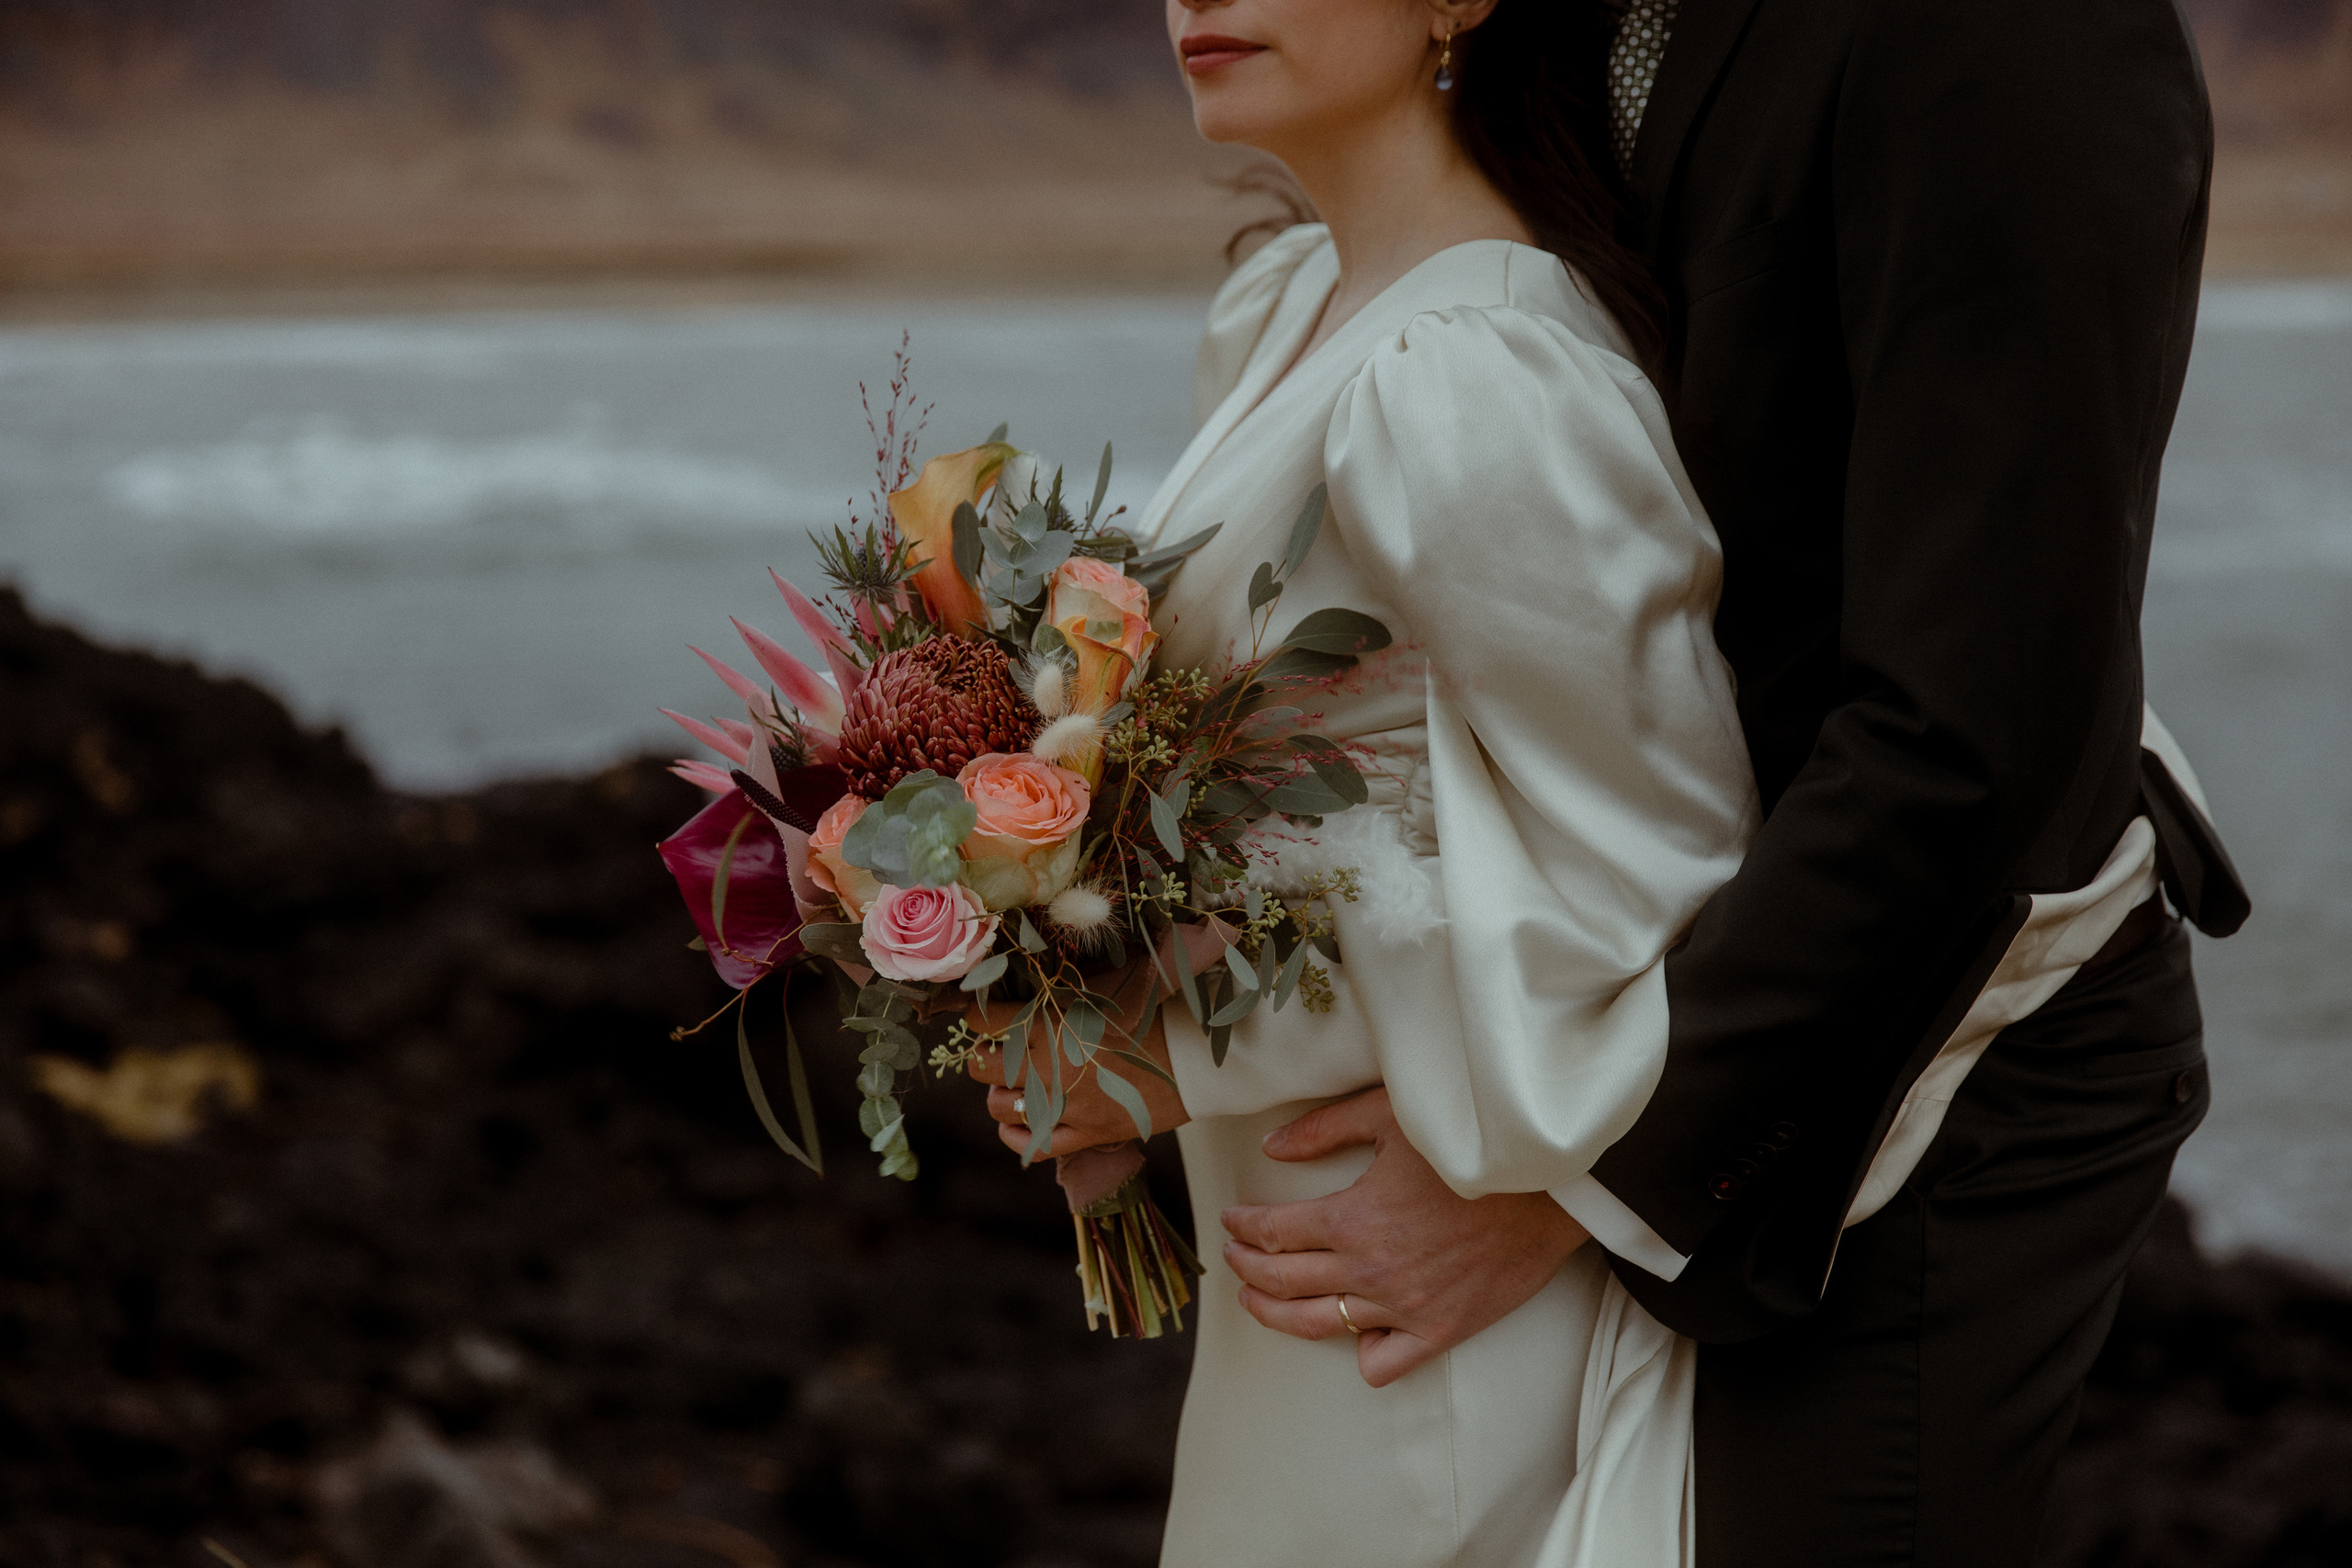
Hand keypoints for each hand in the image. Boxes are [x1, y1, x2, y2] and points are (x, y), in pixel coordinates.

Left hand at [964, 965, 1189, 1158]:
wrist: (1194, 1057)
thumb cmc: (1151, 1011)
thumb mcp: (1104, 986)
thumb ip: (1061, 984)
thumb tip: (1024, 971)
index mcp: (1052, 1023)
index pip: (984, 1021)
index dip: (975, 1016)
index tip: (981, 1016)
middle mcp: (1050, 1066)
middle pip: (981, 1067)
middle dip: (983, 1057)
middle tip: (999, 1050)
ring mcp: (1065, 1105)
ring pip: (999, 1108)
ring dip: (1000, 1095)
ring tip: (1013, 1085)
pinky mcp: (1084, 1135)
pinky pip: (1030, 1146)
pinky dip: (1017, 1136)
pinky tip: (1021, 1122)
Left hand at [1221, 1086, 1589, 1387]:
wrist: (1551, 1186)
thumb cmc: (1471, 1141)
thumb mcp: (1391, 1115)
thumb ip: (1324, 1129)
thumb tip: (1271, 1146)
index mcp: (1351, 1218)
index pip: (1273, 1232)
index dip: (1243, 1226)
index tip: (1232, 1219)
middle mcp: (1369, 1271)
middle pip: (1283, 1282)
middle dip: (1247, 1269)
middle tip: (1235, 1257)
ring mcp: (1403, 1307)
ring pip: (1318, 1326)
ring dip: (1276, 1315)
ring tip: (1259, 1302)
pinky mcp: (1440, 1330)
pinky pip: (1383, 1363)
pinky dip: (1361, 1353)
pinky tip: (1352, 1334)